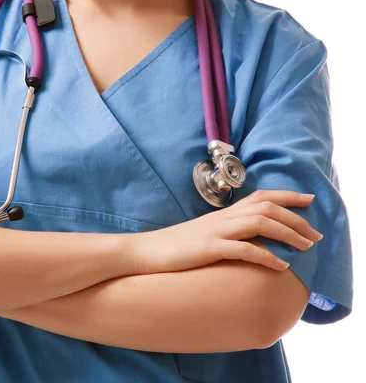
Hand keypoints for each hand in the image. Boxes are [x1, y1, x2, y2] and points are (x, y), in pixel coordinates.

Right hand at [130, 190, 322, 273]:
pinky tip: (280, 266)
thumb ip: (225, 231)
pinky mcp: (208, 248)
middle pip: (267, 208)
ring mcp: (215, 232)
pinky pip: (244, 249)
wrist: (145, 251)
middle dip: (296, 219)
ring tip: (306, 247)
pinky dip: (266, 256)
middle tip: (316, 234)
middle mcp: (222, 218)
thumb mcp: (203, 234)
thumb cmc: (173, 246)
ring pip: (260, 223)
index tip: (309, 200)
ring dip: (288, 234)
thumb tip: (247, 237)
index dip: (287, 195)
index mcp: (222, 214)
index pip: (260, 196)